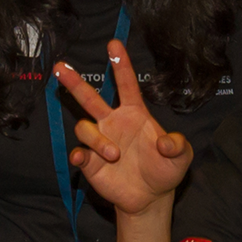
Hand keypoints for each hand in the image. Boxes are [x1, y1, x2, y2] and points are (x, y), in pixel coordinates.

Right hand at [56, 41, 193, 212]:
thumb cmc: (165, 170)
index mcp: (134, 114)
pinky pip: (78, 153)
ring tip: (114, 154)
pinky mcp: (91, 163)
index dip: (121, 64)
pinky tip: (84, 159)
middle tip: (60, 66)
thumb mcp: (181, 157)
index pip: (126, 84)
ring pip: (84, 128)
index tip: (114, 43)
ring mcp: (100, 141)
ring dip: (97, 140)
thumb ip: (178, 146)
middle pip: (89, 98)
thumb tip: (164, 143)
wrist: (151, 198)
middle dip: (74, 81)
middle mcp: (112, 123)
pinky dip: (79, 154)